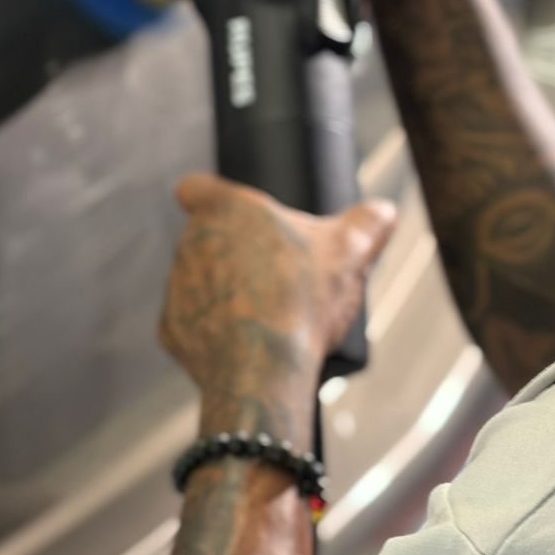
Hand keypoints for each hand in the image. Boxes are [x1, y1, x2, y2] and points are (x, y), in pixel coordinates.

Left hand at [158, 173, 396, 394]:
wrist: (264, 366)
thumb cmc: (302, 298)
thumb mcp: (350, 251)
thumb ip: (369, 222)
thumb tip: (384, 212)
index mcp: (223, 211)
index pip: (197, 188)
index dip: (212, 198)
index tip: (233, 216)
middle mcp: (189, 243)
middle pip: (210, 239)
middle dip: (238, 254)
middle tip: (279, 278)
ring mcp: (176, 288)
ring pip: (200, 281)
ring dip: (226, 292)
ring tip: (269, 315)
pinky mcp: (170, 330)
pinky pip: (195, 324)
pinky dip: (215, 332)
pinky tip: (245, 343)